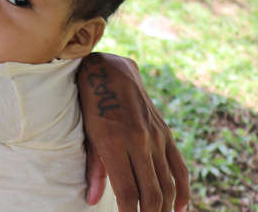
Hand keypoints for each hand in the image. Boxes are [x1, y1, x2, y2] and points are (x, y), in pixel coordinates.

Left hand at [78, 53, 189, 211]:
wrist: (110, 70)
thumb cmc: (90, 104)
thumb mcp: (86, 134)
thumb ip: (93, 169)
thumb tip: (92, 201)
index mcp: (113, 142)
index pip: (127, 190)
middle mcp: (138, 141)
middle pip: (151, 192)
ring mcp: (156, 137)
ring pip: (167, 184)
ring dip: (165, 207)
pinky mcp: (166, 134)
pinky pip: (179, 168)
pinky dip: (182, 191)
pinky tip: (179, 208)